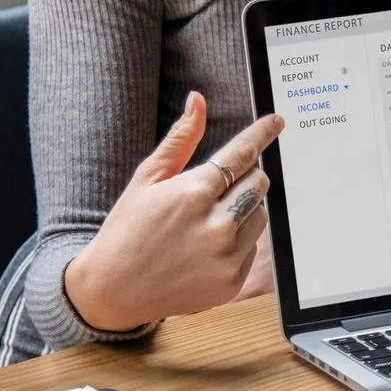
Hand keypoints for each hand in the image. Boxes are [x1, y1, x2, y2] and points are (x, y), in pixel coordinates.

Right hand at [65, 92, 284, 330]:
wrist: (113, 290)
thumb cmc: (128, 228)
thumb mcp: (147, 179)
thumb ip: (180, 140)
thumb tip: (198, 100)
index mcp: (193, 192)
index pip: (242, 154)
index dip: (261, 134)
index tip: (276, 121)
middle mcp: (216, 224)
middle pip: (258, 183)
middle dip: (246, 177)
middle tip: (221, 186)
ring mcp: (227, 255)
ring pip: (260, 214)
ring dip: (244, 209)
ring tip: (208, 220)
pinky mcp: (233, 280)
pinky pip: (253, 247)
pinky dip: (238, 241)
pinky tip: (206, 247)